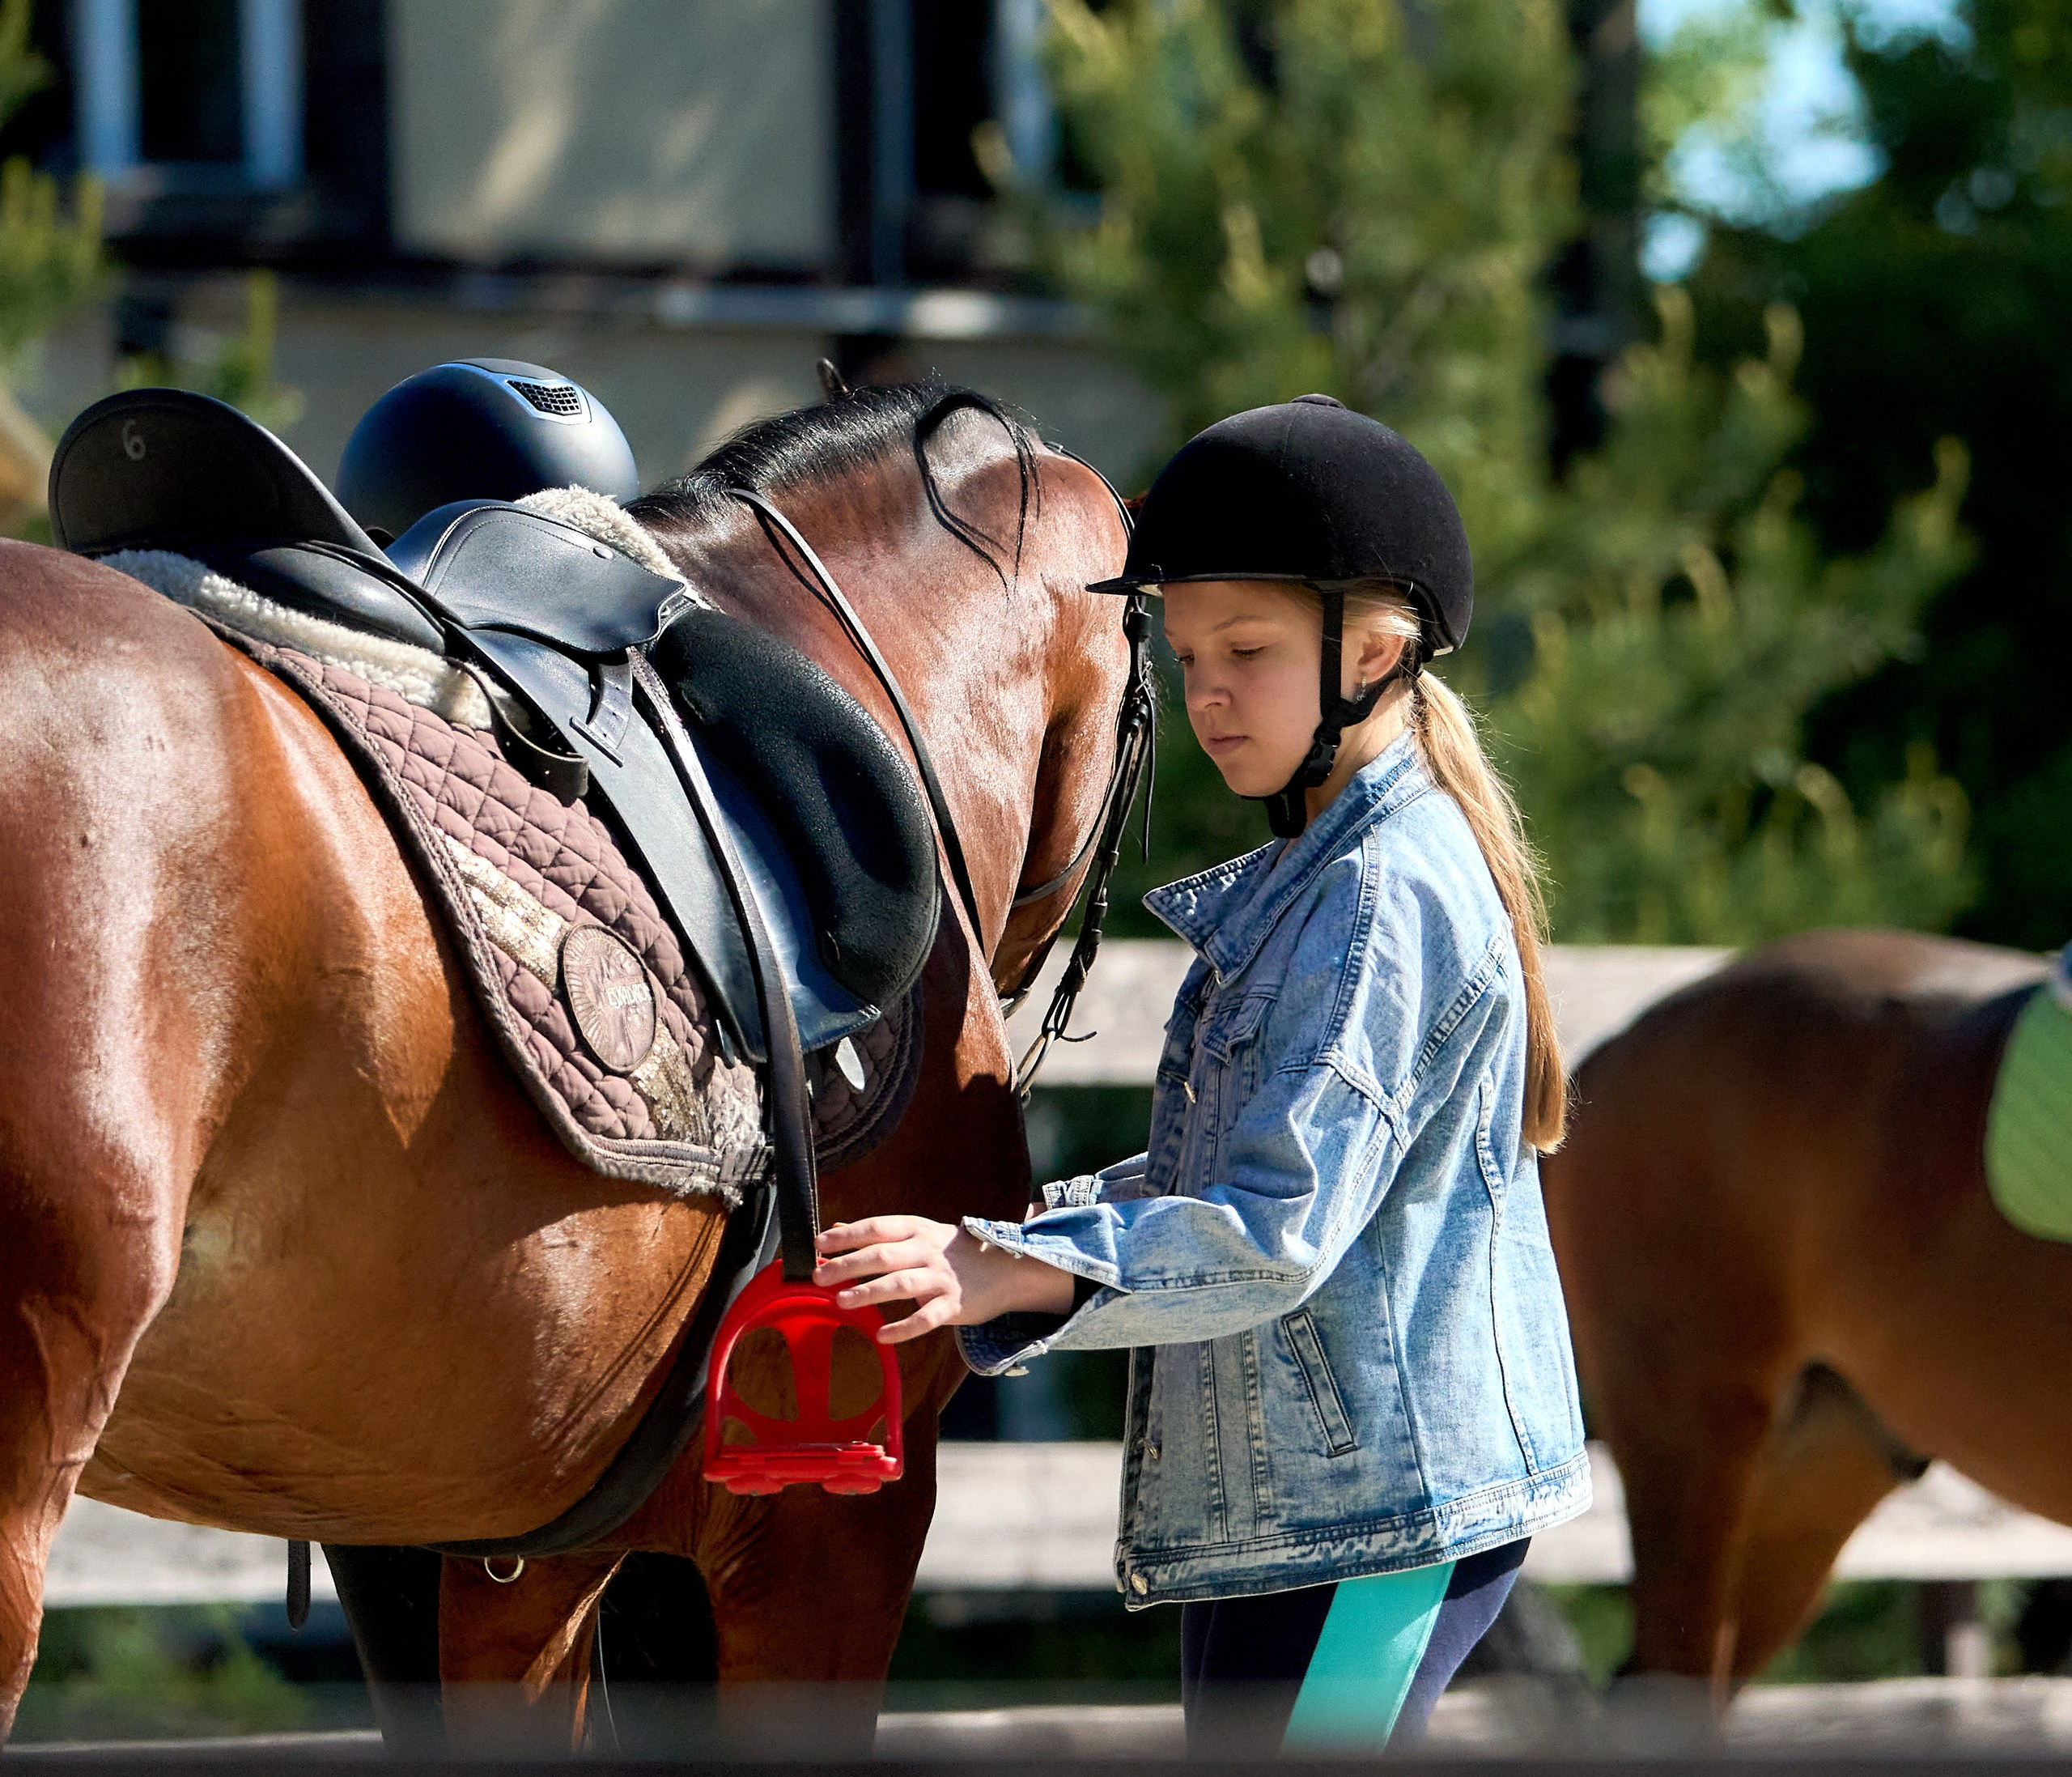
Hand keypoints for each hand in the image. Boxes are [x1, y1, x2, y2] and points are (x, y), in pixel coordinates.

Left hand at [814, 1215, 1077, 1344]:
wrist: (1005, 1268)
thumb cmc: (952, 1252)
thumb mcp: (918, 1234)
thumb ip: (879, 1233)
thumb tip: (836, 1228)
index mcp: (916, 1229)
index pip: (876, 1228)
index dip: (847, 1236)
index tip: (818, 1244)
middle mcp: (927, 1250)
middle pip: (883, 1255)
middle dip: (848, 1265)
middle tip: (818, 1277)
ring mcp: (942, 1278)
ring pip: (901, 1284)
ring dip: (870, 1292)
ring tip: (841, 1302)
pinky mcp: (954, 1304)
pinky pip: (927, 1317)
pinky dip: (905, 1327)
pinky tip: (883, 1336)